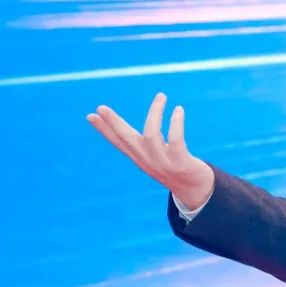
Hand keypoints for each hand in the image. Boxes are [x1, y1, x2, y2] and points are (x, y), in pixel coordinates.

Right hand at [86, 92, 214, 207]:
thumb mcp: (155, 157)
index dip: (104, 130)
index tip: (90, 116)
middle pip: (126, 139)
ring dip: (154, 113)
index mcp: (140, 158)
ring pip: (151, 135)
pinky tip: (178, 110)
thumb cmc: (175, 167)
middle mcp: (147, 160)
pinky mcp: (181, 163)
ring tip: (161, 96)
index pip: (118, 142)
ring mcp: (163, 163)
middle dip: (113, 123)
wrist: (196, 190)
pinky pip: (175, 140)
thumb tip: (136, 132)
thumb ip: (145, 145)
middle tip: (102, 107)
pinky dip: (175, 123)